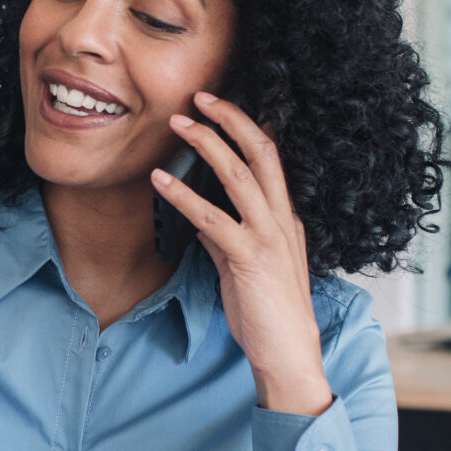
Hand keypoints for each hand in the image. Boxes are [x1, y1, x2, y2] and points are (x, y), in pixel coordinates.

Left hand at [152, 91, 333, 415]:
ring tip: (177, 124)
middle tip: (199, 96)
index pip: (271, 157)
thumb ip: (227, 236)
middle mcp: (281, 218)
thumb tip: (202, 214)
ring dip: (206, 144)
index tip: (218, 105)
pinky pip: (213, 217)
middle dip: (230, 119)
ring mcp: (269, 236)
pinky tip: (161, 180)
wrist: (288, 354)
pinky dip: (184, 195)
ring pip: (239, 174)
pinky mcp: (250, 258)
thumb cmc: (267, 313)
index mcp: (284, 217)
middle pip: (261, 151)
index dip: (247, 126)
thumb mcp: (245, 265)